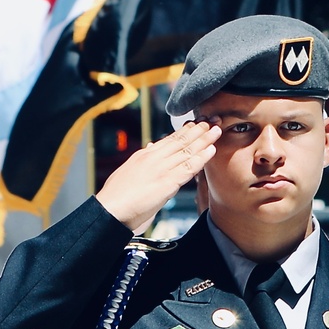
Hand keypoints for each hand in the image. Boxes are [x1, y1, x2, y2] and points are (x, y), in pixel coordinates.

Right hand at [96, 119, 220, 231]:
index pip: (169, 139)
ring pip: (187, 150)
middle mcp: (154, 158)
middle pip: (181, 140)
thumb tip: (150, 147)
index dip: (185, 130)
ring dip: (204, 139)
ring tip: (217, 129)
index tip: (197, 123)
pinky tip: (211, 150)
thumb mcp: (129, 171)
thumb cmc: (117, 195)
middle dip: (198, 129)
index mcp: (145, 155)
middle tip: (213, 119)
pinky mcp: (167, 182)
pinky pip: (189, 167)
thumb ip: (142, 159)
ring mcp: (161, 168)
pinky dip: (202, 158)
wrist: (110, 209)